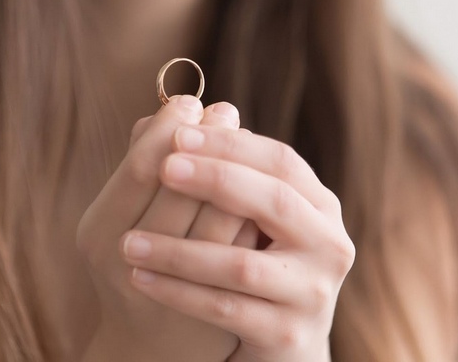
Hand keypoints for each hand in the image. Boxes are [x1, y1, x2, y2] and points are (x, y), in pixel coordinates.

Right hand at [77, 96, 254, 361]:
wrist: (148, 345)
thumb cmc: (133, 258)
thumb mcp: (120, 212)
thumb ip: (138, 164)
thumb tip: (161, 112)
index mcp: (99, 233)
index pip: (141, 168)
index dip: (168, 129)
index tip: (189, 103)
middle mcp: (130, 266)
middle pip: (182, 191)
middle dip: (210, 143)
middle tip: (225, 110)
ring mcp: (174, 294)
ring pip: (219, 221)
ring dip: (239, 171)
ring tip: (245, 137)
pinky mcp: (212, 313)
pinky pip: (245, 251)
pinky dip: (254, 211)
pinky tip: (262, 182)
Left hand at [119, 125, 355, 361]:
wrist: (282, 349)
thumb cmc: (255, 266)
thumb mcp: (246, 219)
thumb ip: (221, 172)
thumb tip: (166, 118)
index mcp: (320, 206)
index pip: (281, 161)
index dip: (230, 144)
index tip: (179, 132)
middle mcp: (329, 245)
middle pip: (274, 200)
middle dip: (215, 178)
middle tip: (164, 166)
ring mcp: (312, 295)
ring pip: (240, 264)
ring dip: (178, 250)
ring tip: (128, 241)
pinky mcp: (287, 337)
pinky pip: (224, 309)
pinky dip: (178, 291)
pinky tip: (140, 276)